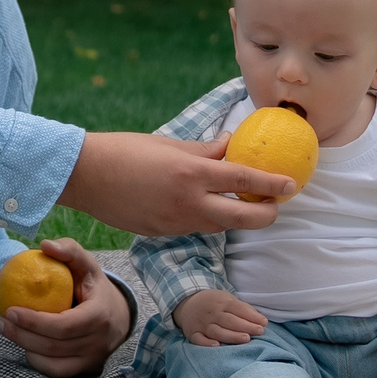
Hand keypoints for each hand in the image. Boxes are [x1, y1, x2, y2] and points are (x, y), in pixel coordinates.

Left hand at [0, 239, 132, 377]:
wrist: (119, 316)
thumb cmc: (95, 287)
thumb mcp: (87, 264)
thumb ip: (69, 251)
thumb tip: (45, 245)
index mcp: (100, 316)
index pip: (63, 325)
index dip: (34, 321)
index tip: (10, 309)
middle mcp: (98, 343)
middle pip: (53, 346)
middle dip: (21, 335)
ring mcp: (92, 360)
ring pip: (52, 362)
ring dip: (24, 347)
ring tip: (5, 329)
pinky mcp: (85, 369)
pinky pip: (56, 371)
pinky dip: (37, 360)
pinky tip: (23, 344)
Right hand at [55, 131, 296, 238]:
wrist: (84, 177)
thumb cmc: (124, 151)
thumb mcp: (168, 144)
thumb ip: (204, 151)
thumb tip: (231, 145)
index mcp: (192, 173)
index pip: (244, 180)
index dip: (272, 183)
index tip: (291, 183)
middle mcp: (188, 203)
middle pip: (242, 219)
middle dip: (266, 214)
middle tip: (275, 205)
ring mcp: (175, 223)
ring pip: (219, 226)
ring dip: (236, 217)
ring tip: (243, 203)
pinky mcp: (162, 233)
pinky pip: (195, 227)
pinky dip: (207, 218)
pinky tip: (205, 206)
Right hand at [172, 288, 267, 345]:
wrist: (186, 302)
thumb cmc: (213, 303)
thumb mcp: (227, 299)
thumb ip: (243, 308)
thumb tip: (260, 319)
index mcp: (222, 302)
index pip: (238, 309)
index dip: (252, 316)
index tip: (264, 323)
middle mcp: (212, 313)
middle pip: (230, 320)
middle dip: (246, 326)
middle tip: (260, 331)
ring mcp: (202, 324)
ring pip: (217, 331)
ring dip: (232, 335)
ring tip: (246, 339)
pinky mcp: (193, 333)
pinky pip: (199, 339)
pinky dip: (206, 343)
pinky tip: (217, 346)